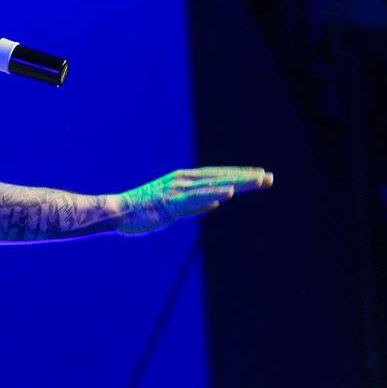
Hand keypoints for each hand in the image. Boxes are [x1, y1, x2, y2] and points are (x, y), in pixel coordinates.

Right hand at [113, 167, 272, 234]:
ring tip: (257, 181)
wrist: (117, 212)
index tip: (261, 176)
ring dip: (235, 182)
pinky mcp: (169, 203)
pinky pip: (193, 199)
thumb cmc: (143, 210)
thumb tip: (215, 202)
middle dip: (245, 177)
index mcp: (184, 181)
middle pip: (220, 177)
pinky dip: (211, 194)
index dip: (240, 175)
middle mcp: (183, 181)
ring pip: (212, 185)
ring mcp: (176, 191)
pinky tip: (227, 194)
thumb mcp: (175, 206)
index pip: (218, 176)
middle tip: (269, 177)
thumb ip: (195, 204)